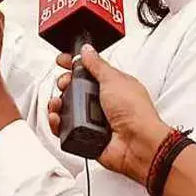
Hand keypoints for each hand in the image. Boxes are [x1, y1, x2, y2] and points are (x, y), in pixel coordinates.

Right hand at [48, 44, 171, 183]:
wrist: (138, 144)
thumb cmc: (135, 112)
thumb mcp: (113, 79)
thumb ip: (97, 65)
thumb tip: (87, 51)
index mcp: (112, 85)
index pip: (89, 70)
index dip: (74, 64)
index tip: (62, 61)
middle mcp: (103, 102)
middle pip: (75, 89)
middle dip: (64, 84)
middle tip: (63, 83)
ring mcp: (94, 120)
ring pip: (68, 109)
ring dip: (58, 104)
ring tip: (57, 102)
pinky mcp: (86, 137)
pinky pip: (66, 129)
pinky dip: (58, 124)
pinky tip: (57, 118)